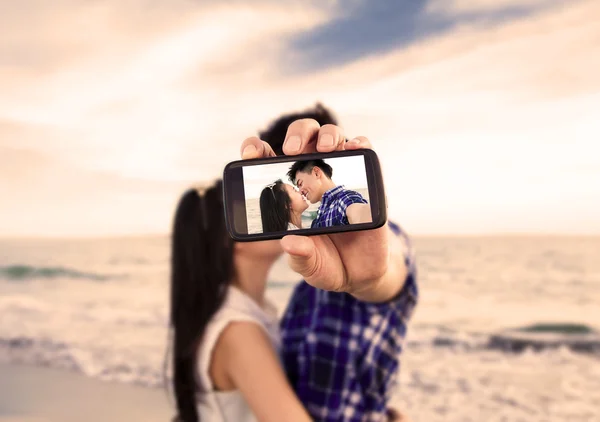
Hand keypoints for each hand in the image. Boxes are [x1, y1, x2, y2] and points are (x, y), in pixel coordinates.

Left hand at [240, 119, 390, 297]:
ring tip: (324, 148)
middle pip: (303, 140)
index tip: (252, 152)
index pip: (268, 162)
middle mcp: (313, 179)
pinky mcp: (367, 182)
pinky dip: (360, 144)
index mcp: (289, 193)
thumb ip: (300, 256)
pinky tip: (355, 147)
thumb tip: (290, 242)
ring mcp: (341, 177)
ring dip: (326, 135)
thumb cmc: (327, 263)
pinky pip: (363, 154)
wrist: (361, 273)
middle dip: (296, 135)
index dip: (257, 150)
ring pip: (332, 138)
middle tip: (292, 150)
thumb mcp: (310, 265)